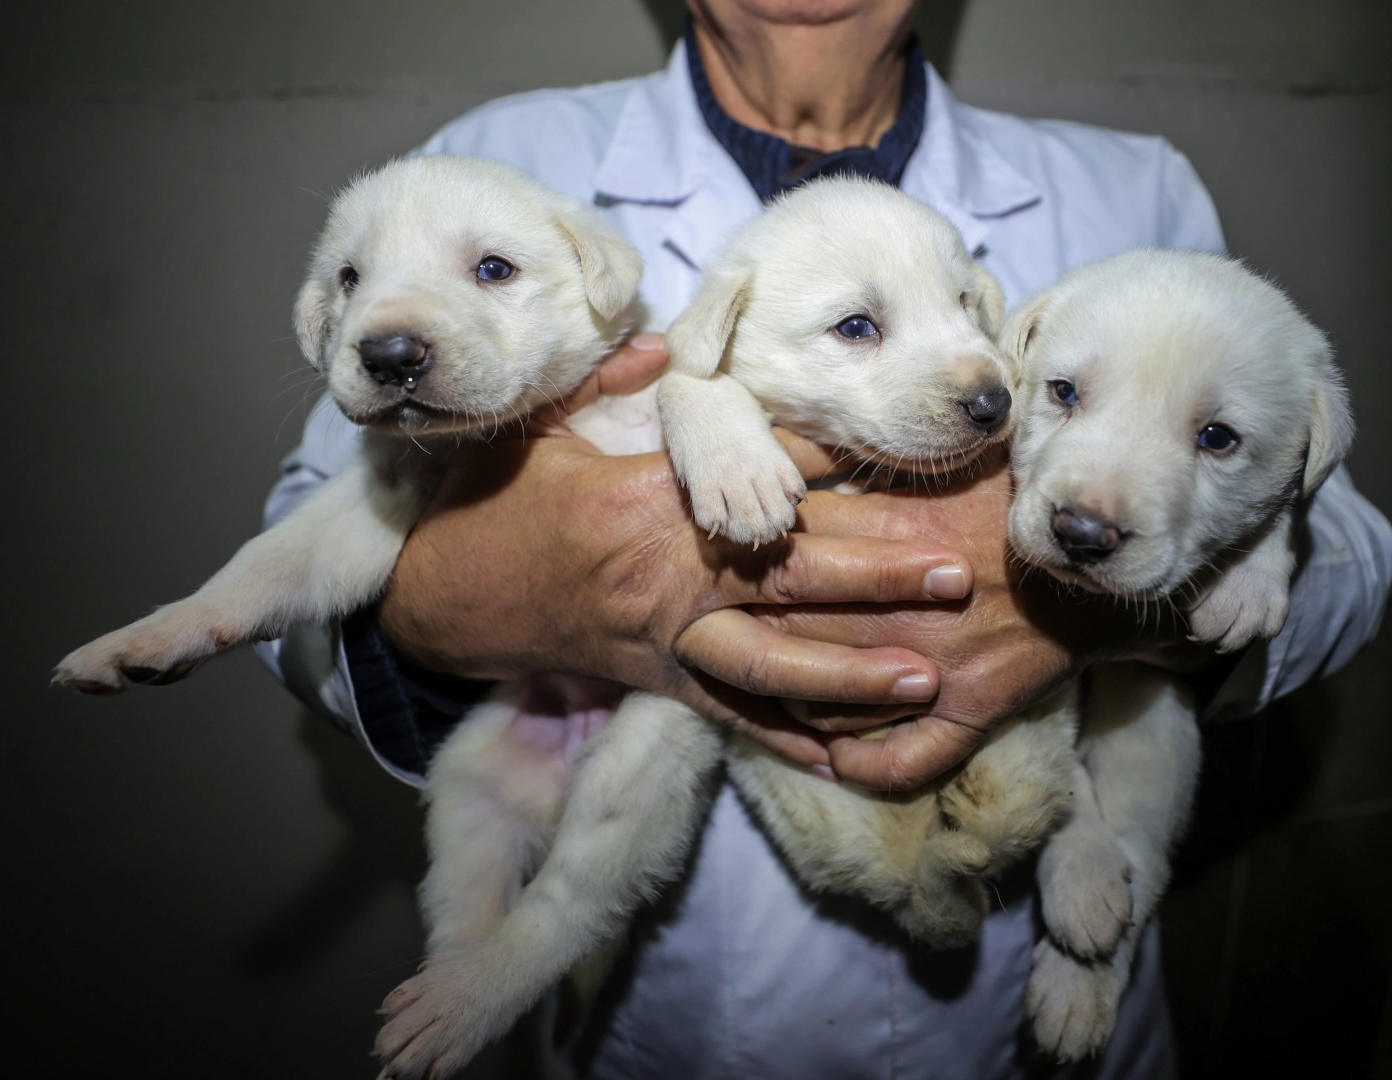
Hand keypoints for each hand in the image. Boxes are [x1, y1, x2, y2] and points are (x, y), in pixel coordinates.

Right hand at [377, 335, 975, 769]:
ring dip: (851, 674)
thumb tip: (669, 341)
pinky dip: (791, 740)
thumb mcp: (538, 429)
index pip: (751, 481)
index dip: (828, 473)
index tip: (894, 464)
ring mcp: (664, 640)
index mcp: (644, 505)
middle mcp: (665, 578)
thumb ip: (610, 382)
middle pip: (786, 580)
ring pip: (770, 665)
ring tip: (926, 679)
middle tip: (952, 577)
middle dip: (875, 580)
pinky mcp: (658, 683)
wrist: (439, 603)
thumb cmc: (491, 508)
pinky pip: (733, 719)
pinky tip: (854, 756)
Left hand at [683, 448, 1191, 789]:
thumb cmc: (1025, 499)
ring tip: (736, 695)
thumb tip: (794, 452)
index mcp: (892, 542)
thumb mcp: (948, 464)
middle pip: (791, 627)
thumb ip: (874, 463)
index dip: (736, 563)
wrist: (1106, 558)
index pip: (788, 558)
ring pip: (826, 698)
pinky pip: (899, 760)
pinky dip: (857, 766)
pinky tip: (824, 762)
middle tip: (682, 632)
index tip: (692, 561)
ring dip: (778, 699)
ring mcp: (933, 670)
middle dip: (735, 630)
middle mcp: (901, 610)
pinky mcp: (971, 714)